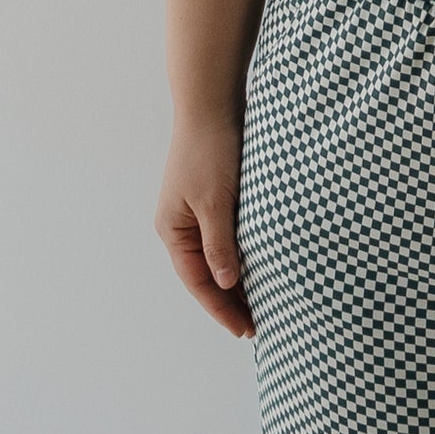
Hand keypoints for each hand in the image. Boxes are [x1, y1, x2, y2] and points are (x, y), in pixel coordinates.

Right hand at [155, 119, 254, 338]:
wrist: (212, 104)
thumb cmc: (211, 150)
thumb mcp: (216, 201)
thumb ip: (220, 244)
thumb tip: (227, 283)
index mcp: (173, 231)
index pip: (199, 282)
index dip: (222, 308)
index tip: (246, 329)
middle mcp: (179, 225)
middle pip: (205, 274)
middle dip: (229, 300)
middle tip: (258, 324)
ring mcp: (194, 212)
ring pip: (215, 257)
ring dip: (235, 278)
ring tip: (261, 302)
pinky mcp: (211, 197)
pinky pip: (224, 237)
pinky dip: (239, 254)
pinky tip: (258, 264)